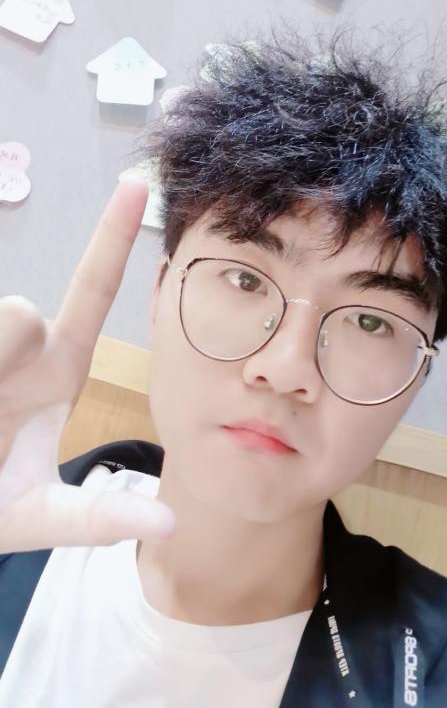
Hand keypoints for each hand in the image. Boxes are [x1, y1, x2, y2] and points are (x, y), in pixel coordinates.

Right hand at [0, 178, 175, 553]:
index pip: (89, 293)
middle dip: (5, 351)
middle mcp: (21, 347)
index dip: (111, 239)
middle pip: (19, 317)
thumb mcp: (44, 517)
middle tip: (4, 407)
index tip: (136, 185)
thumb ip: (99, 518)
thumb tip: (169, 522)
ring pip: (5, 319)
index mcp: (57, 368)